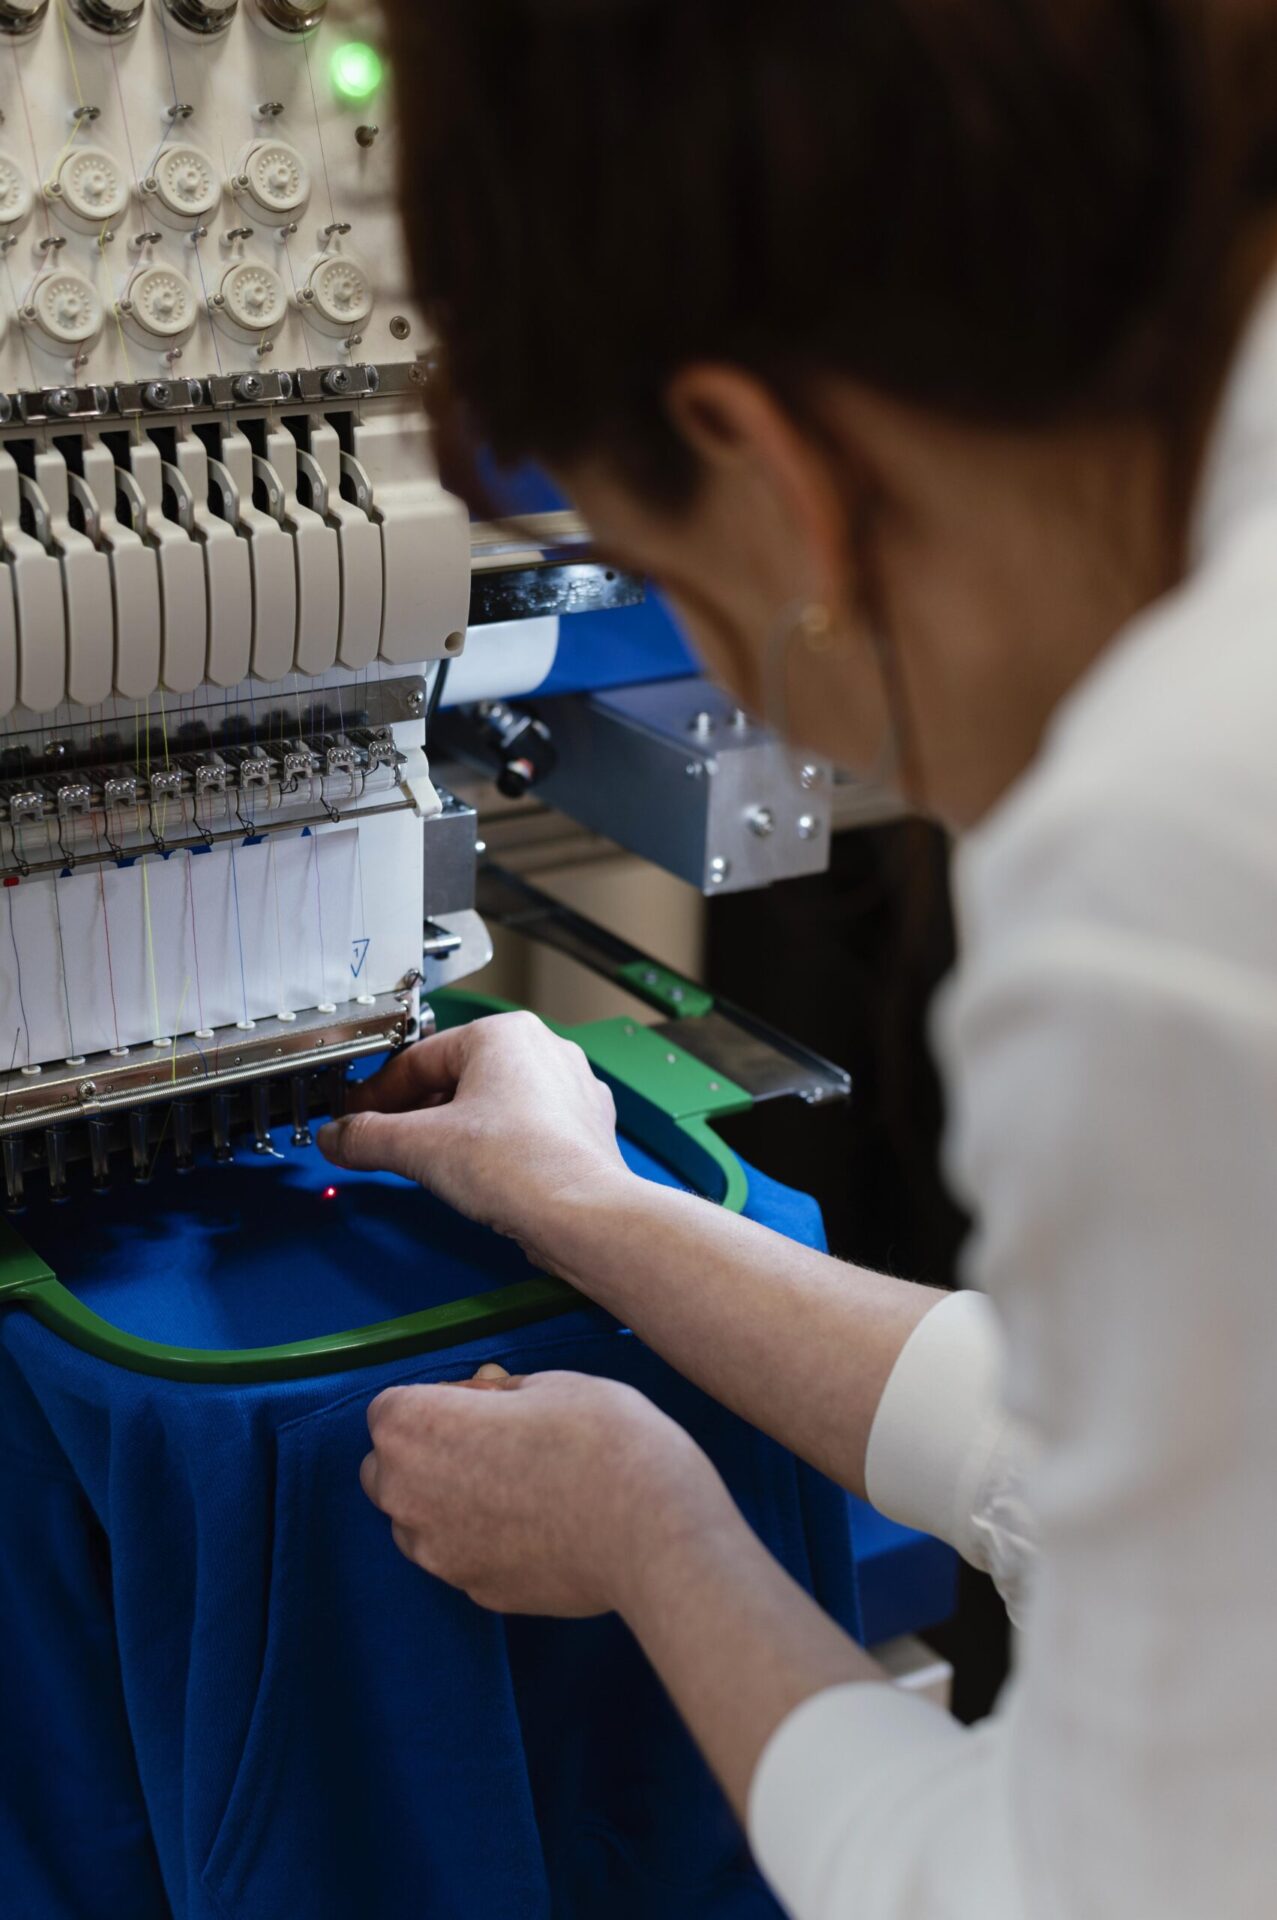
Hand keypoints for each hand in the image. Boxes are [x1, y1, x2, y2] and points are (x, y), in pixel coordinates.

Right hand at [317, 1012, 633, 1258]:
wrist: (584, 1215)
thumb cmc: (523, 1166)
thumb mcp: (419, 1147)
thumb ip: (367, 1137)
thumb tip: (339, 1137)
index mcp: (505, 1033)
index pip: (419, 1060)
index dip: (377, 1093)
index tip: (354, 1116)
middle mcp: (544, 1051)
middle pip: (456, 1079)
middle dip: (416, 1115)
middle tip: (385, 1143)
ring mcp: (570, 1090)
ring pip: (492, 1105)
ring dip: (455, 1132)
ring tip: (430, 1163)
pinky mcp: (583, 1129)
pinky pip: (524, 1130)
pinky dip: (494, 1149)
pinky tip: (480, 1175)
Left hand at [360, 1365, 734, 1615]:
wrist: (652, 1530)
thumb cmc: (602, 1437)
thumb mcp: (552, 1384)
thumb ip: (501, 1395)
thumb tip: (488, 1402)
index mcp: (415, 1430)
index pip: (389, 1408)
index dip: (437, 1399)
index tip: (485, 1401)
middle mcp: (409, 1498)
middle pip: (387, 1471)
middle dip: (423, 1454)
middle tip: (491, 1442)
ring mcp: (442, 1555)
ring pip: (417, 1522)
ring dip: (445, 1502)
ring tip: (517, 1488)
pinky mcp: (479, 1594)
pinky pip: (462, 1558)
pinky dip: (484, 1542)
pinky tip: (538, 1528)